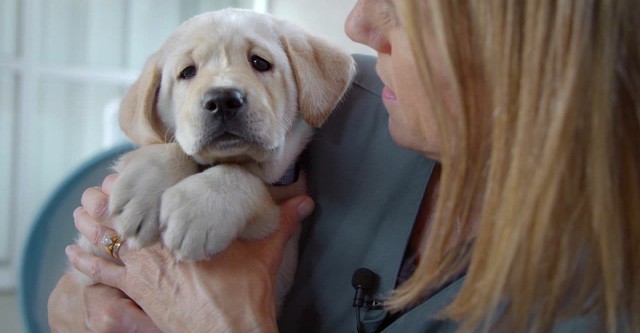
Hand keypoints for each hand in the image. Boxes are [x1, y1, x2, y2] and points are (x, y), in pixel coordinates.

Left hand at [66, 174, 314, 332]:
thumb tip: (306, 201)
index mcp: (187, 234)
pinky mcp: (139, 296)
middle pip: (126, 220)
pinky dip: (86, 264)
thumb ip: (283, 222)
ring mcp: (145, 274)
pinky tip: (72, 254)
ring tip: (80, 211)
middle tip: (95, 190)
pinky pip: (104, 278)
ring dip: (93, 227)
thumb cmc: (244, 295)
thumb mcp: (265, 253)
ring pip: (109, 244)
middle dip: (109, 204)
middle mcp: (160, 252)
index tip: (124, 175)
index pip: (155, 202)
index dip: (135, 187)